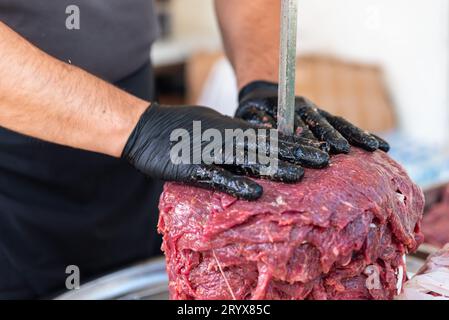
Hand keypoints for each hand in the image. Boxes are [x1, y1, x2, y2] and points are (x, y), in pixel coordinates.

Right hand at [122, 103, 328, 199]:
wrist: (143, 128)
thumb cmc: (177, 127)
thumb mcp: (210, 123)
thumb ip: (233, 132)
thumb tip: (256, 139)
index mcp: (229, 127)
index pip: (268, 134)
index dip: (294, 141)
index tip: (318, 147)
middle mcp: (224, 137)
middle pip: (266, 145)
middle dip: (296, 152)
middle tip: (324, 160)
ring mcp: (209, 152)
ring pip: (247, 159)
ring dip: (274, 167)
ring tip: (300, 176)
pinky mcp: (192, 168)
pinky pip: (218, 177)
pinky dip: (237, 183)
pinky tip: (256, 192)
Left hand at [236, 81, 389, 153]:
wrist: (263, 92)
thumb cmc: (252, 110)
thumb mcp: (247, 115)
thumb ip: (257, 123)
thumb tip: (267, 134)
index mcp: (287, 111)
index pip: (298, 127)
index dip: (307, 138)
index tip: (316, 150)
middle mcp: (306, 110)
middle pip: (323, 123)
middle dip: (334, 136)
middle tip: (345, 150)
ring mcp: (317, 113)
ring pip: (340, 123)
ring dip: (357, 135)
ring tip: (378, 148)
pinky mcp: (325, 118)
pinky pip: (346, 125)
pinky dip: (362, 134)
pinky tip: (381, 146)